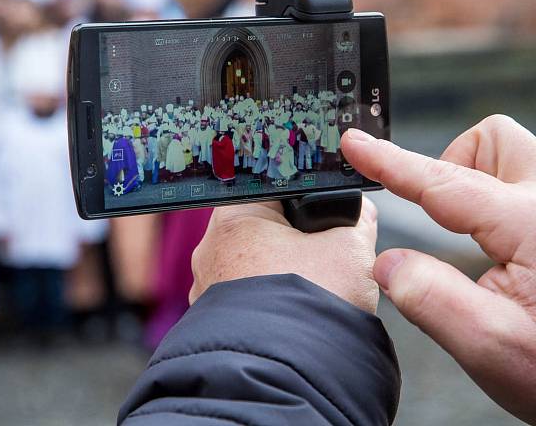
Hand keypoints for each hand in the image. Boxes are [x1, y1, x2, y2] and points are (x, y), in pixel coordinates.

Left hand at [189, 197, 379, 313]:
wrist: (285, 375)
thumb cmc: (309, 306)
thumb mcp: (351, 249)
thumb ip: (356, 219)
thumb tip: (358, 211)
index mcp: (234, 215)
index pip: (272, 190)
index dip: (306, 201)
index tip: (327, 219)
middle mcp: (210, 248)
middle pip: (261, 229)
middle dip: (294, 242)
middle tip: (324, 260)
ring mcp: (206, 286)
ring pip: (252, 268)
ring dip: (280, 276)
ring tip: (311, 294)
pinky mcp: (211, 321)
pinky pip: (243, 301)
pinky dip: (267, 305)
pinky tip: (292, 318)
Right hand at [341, 115, 535, 423]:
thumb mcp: (493, 350)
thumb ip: (432, 301)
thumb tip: (387, 264)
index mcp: (532, 225)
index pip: (444, 182)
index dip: (390, 162)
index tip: (355, 145)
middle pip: (493, 141)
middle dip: (454, 164)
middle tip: (440, 215)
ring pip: (513, 157)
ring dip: (481, 180)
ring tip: (475, 233)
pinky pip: (524, 186)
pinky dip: (500, 202)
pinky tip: (503, 247)